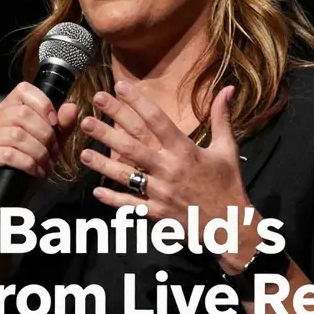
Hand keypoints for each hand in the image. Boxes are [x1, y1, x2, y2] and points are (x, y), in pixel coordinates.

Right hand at [0, 82, 78, 201]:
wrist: (6, 196)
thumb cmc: (25, 165)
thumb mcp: (49, 144)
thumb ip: (61, 125)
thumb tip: (71, 107)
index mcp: (6, 109)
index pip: (23, 90)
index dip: (43, 104)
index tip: (55, 123)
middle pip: (22, 114)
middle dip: (45, 134)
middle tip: (54, 152)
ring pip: (17, 135)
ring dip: (38, 151)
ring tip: (46, 164)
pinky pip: (8, 154)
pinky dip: (28, 163)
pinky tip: (35, 171)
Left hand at [79, 81, 252, 243]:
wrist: (232, 226)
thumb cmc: (228, 183)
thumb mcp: (227, 149)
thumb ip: (222, 117)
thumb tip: (229, 88)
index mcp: (185, 151)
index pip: (157, 121)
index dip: (137, 102)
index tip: (119, 86)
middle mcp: (170, 170)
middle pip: (133, 146)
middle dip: (109, 128)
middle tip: (89, 113)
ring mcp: (161, 193)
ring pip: (126, 176)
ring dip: (103, 163)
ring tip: (82, 152)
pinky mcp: (157, 214)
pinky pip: (131, 205)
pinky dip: (113, 199)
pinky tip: (97, 190)